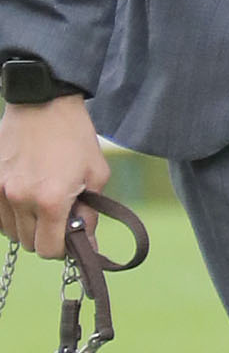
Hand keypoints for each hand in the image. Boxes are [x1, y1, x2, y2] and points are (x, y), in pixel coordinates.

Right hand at [0, 90, 108, 258]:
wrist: (44, 103)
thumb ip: (90, 213)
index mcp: (51, 200)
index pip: (50, 250)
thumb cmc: (74, 136)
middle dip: (47, 237)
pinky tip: (24, 198)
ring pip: (12, 232)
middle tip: (59, 218)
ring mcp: (0, 190)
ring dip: (28, 226)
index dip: (63, 249)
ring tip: (41, 203)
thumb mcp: (96, 174)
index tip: (70, 239)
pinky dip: (10, 215)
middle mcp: (21, 199)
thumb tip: (87, 242)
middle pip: (30, 243)